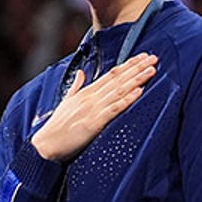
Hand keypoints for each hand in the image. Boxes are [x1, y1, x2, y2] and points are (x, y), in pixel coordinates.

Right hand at [30, 54, 157, 162]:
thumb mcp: (66, 101)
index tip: (142, 57)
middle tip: (154, 58)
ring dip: (137, 79)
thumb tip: (81, 72)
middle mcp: (91, 97)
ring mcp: (93, 109)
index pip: (111, 74)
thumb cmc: (57, 126)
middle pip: (118, 79)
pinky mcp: (94, 123)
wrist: (46, 144)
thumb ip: (76, 86)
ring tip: (151, 70)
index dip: (128, 65)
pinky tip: (139, 91)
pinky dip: (127, 99)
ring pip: (119, 90)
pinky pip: (114, 109)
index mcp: (86, 92)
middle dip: (137, 68)